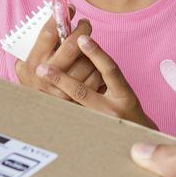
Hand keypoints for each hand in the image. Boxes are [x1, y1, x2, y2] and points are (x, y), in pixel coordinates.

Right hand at [19, 2, 104, 97]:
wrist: (41, 123)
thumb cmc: (39, 89)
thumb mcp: (28, 70)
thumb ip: (36, 49)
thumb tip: (53, 17)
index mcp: (31, 66)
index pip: (48, 34)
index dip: (60, 17)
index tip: (68, 8)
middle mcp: (45, 79)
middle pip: (70, 45)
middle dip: (82, 30)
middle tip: (85, 25)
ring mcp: (63, 92)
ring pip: (86, 61)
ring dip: (89, 53)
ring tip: (86, 53)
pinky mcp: (80, 104)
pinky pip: (96, 77)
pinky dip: (97, 70)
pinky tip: (93, 70)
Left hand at [37, 33, 156, 131]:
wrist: (137, 138)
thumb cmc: (128, 110)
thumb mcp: (125, 92)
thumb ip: (106, 75)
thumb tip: (82, 47)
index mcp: (125, 96)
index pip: (110, 70)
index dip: (96, 53)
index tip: (82, 38)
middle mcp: (112, 111)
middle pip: (81, 92)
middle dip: (60, 79)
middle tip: (41, 68)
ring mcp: (98, 124)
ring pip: (71, 109)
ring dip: (53, 95)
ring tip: (37, 83)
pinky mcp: (87, 133)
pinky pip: (69, 121)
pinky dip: (56, 110)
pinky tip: (42, 103)